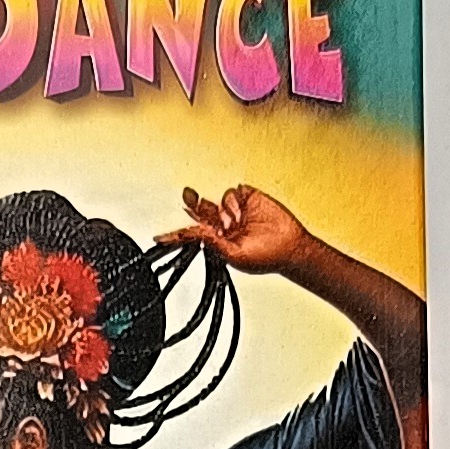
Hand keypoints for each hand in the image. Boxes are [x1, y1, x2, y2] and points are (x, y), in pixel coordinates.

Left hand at [159, 183, 311, 277]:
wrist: (290, 247)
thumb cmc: (265, 257)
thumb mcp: (235, 256)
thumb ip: (214, 245)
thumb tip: (198, 235)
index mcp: (217, 240)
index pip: (193, 234)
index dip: (177, 235)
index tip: (159, 238)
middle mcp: (224, 223)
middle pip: (201, 210)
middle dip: (193, 203)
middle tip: (187, 196)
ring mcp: (236, 210)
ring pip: (220, 199)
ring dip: (226, 209)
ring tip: (237, 221)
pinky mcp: (249, 197)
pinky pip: (235, 191)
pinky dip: (237, 200)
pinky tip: (245, 211)